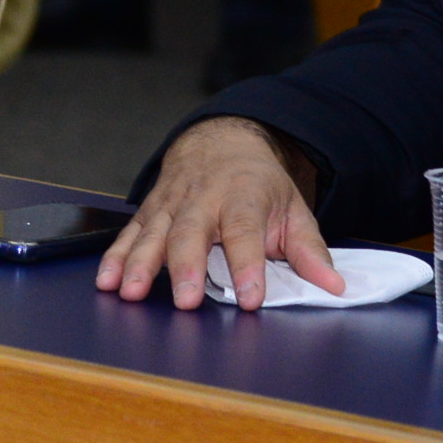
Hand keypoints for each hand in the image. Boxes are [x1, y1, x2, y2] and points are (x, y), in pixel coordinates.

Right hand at [97, 116, 340, 310]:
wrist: (221, 142)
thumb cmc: (259, 186)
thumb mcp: (293, 211)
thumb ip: (309, 251)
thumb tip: (335, 286)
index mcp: (244, 198)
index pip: (246, 233)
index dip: (248, 265)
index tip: (251, 298)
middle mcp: (204, 199)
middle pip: (192, 233)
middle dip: (187, 267)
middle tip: (185, 301)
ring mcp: (172, 204)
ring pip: (153, 234)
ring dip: (140, 264)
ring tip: (131, 292)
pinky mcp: (150, 210)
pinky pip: (130, 234)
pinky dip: (116, 257)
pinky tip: (107, 281)